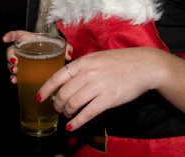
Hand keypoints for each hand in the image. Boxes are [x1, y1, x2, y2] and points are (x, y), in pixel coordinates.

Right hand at [2, 31, 72, 84]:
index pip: (17, 35)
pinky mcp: (22, 71)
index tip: (5, 39)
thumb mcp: (58, 45)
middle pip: (11, 51)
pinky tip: (15, 82)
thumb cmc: (52, 48)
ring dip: (11, 68)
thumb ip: (65, 47)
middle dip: (10, 57)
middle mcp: (22, 49)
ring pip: (11, 63)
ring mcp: (21, 60)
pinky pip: (15, 74)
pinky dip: (14, 78)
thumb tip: (69, 55)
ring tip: (15, 74)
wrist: (52, 57)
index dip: (10, 35)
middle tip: (15, 63)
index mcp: (29, 39)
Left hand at [37, 47, 164, 130]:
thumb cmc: (122, 61)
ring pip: (73, 103)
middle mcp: (88, 73)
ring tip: (66, 115)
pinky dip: (76, 122)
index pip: (58, 76)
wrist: (144, 65)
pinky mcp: (108, 99)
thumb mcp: (98, 58)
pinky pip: (87, 113)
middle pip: (63, 93)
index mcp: (84, 61)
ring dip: (66, 113)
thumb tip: (68, 79)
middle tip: (57, 109)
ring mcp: (98, 86)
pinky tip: (72, 126)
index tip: (40, 97)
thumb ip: (83, 67)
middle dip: (57, 104)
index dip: (46, 88)